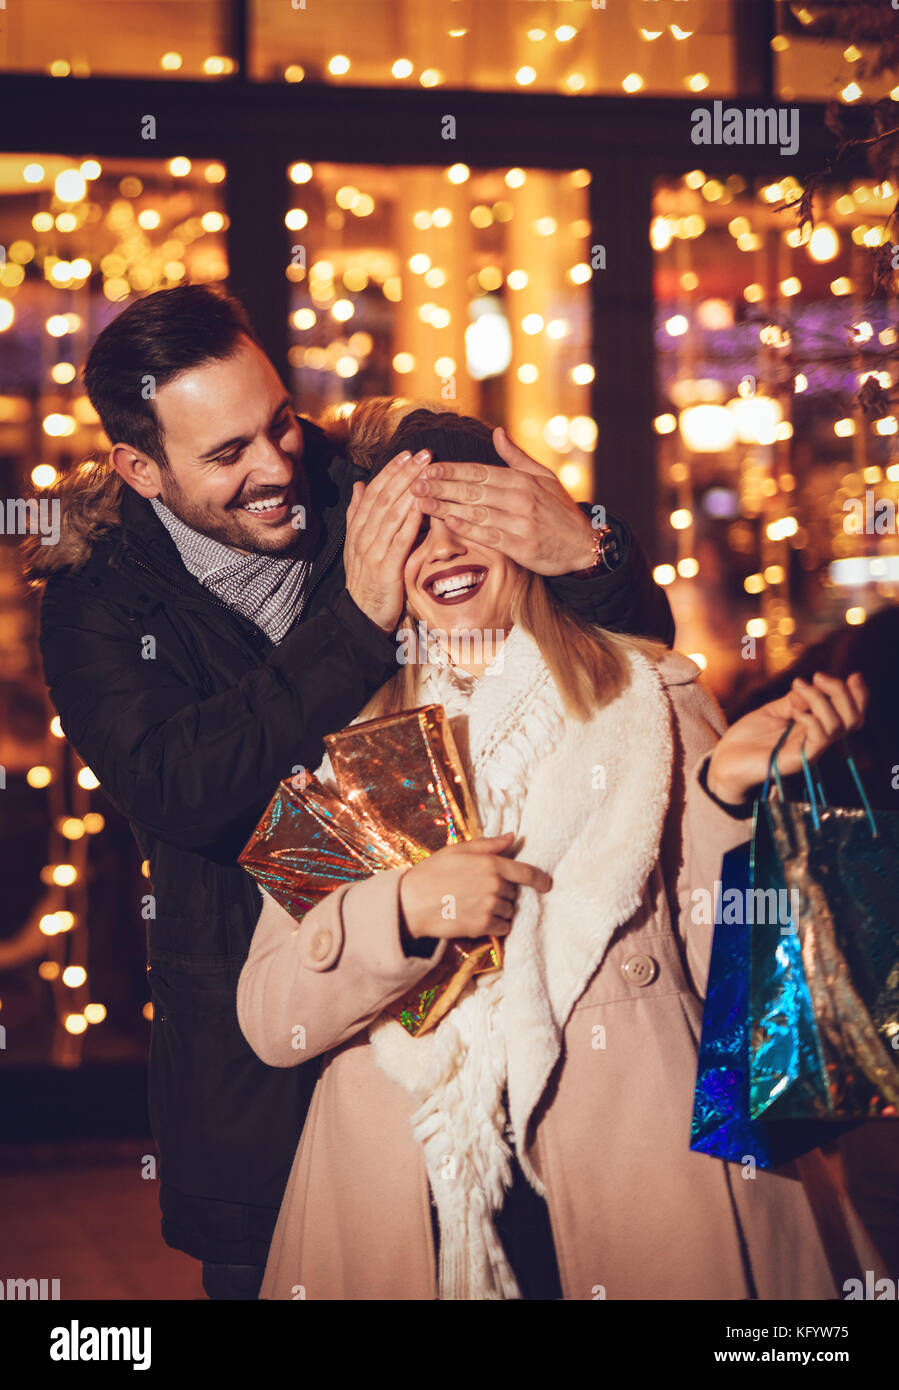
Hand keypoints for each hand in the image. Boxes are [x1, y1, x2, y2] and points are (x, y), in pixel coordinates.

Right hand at [344, 449, 429, 630]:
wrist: (361, 616)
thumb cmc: (367, 580)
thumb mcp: (357, 544)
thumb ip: (358, 514)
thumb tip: (358, 485)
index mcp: (357, 528)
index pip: (373, 492)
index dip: (391, 471)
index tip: (408, 454)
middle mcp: (363, 536)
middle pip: (384, 497)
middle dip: (405, 473)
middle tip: (424, 454)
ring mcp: (372, 551)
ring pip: (391, 513)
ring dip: (410, 489)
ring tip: (428, 472)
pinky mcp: (385, 567)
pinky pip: (399, 539)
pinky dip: (410, 520)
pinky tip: (423, 505)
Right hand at [398, 831, 551, 941]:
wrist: (412, 902)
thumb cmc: (432, 872)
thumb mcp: (458, 850)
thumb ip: (489, 844)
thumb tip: (512, 837)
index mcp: (492, 864)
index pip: (527, 873)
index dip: (540, 880)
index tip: (547, 885)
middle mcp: (495, 885)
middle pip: (514, 892)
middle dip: (503, 892)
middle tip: (479, 891)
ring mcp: (491, 906)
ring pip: (509, 911)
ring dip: (500, 909)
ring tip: (476, 904)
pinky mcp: (484, 925)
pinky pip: (503, 927)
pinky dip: (496, 925)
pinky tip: (477, 917)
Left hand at [410, 426, 595, 575]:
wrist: (583, 545)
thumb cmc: (560, 511)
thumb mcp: (544, 477)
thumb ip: (516, 457)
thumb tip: (496, 432)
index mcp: (522, 480)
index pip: (479, 471)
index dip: (451, 470)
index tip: (428, 468)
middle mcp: (520, 498)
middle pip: (472, 490)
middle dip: (441, 486)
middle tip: (415, 484)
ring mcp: (520, 522)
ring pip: (476, 512)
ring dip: (445, 507)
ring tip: (421, 503)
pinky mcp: (520, 546)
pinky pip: (488, 535)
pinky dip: (467, 528)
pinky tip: (447, 522)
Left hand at [706, 672, 867, 805]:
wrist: (725, 760)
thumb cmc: (748, 738)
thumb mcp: (773, 711)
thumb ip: (795, 700)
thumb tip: (811, 687)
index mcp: (816, 728)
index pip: (852, 714)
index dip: (859, 695)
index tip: (853, 675)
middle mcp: (818, 741)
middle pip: (853, 719)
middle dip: (841, 692)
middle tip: (817, 676)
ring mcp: (810, 752)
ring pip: (838, 725)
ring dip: (820, 699)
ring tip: (799, 686)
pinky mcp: (799, 760)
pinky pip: (820, 739)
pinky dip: (811, 718)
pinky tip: (793, 712)